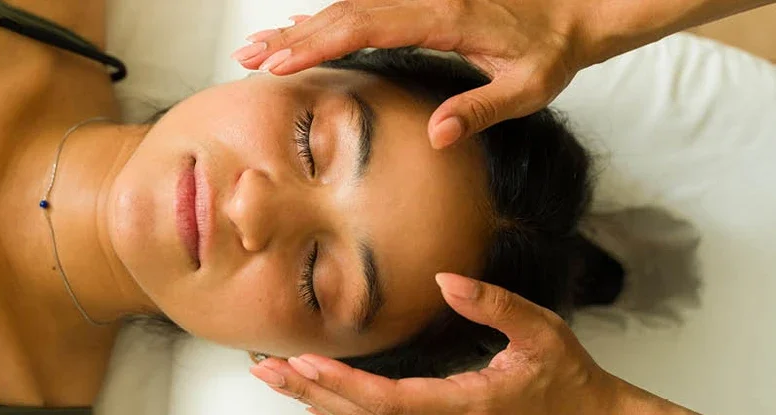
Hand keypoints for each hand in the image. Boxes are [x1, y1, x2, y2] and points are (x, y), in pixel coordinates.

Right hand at [232, 0, 599, 148]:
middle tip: (246, 58)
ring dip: (301, 27)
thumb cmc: (551, 50)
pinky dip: (326, 20)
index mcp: (444, 16)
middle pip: (343, 12)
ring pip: (347, 6)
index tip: (279, 61)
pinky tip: (301, 31)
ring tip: (258, 47)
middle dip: (291, 36)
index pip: (365, 25)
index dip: (317, 42)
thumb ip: (479, 110)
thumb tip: (434, 137)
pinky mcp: (419, 0)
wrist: (576, 8)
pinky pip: (362, 6)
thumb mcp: (526, 88)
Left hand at [248, 273, 694, 414]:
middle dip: (311, 392)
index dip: (346, 385)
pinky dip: (340, 408)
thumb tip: (447, 279)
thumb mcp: (544, 333)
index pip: (392, 401)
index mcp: (464, 404)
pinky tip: (312, 395)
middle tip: (267, 368)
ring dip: (316, 400)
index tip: (308, 362)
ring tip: (274, 375)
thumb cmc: (567, 377)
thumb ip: (497, 307)